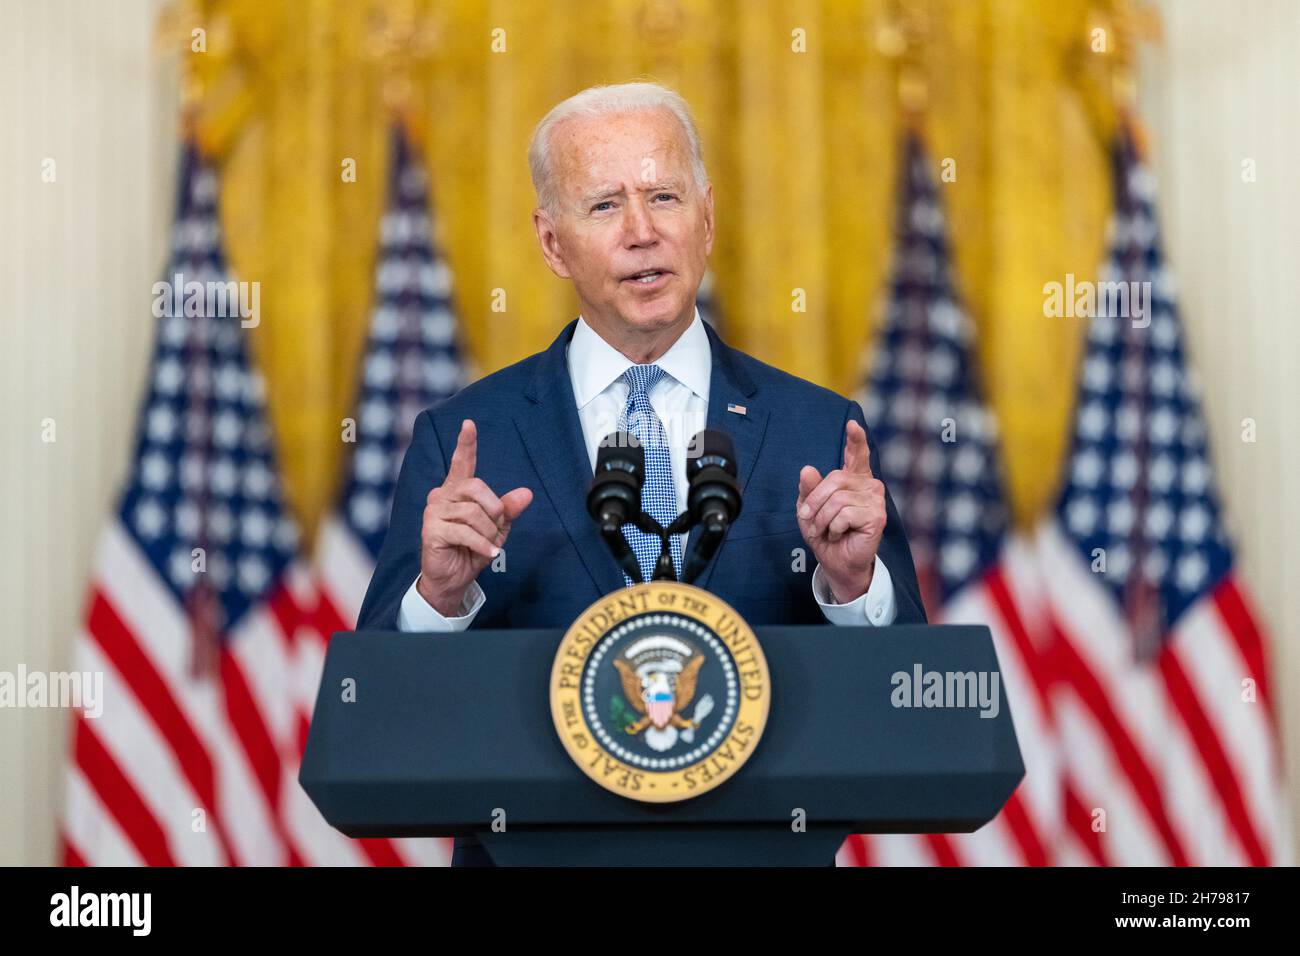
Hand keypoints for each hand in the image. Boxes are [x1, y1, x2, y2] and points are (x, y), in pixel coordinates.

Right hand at [417, 419, 532, 616]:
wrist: (453, 579)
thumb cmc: (472, 550)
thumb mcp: (496, 529)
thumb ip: (508, 510)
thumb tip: (526, 493)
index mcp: (457, 491)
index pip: (462, 462)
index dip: (466, 444)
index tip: (469, 424)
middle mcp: (442, 496)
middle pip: (476, 487)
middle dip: (494, 509)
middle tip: (496, 529)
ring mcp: (434, 512)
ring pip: (472, 512)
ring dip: (488, 533)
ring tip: (487, 545)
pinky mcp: (431, 530)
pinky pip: (464, 531)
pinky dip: (482, 544)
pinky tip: (489, 554)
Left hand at [795, 419, 885, 603]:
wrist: (836, 561)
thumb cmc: (825, 533)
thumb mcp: (809, 508)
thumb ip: (809, 489)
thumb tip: (807, 469)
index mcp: (854, 479)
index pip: (857, 454)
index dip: (855, 439)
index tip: (852, 424)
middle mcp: (868, 485)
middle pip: (835, 479)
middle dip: (815, 501)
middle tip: (810, 519)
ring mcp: (875, 500)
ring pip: (837, 499)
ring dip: (822, 519)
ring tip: (826, 530)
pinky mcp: (877, 516)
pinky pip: (844, 514)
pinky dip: (833, 528)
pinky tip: (839, 534)